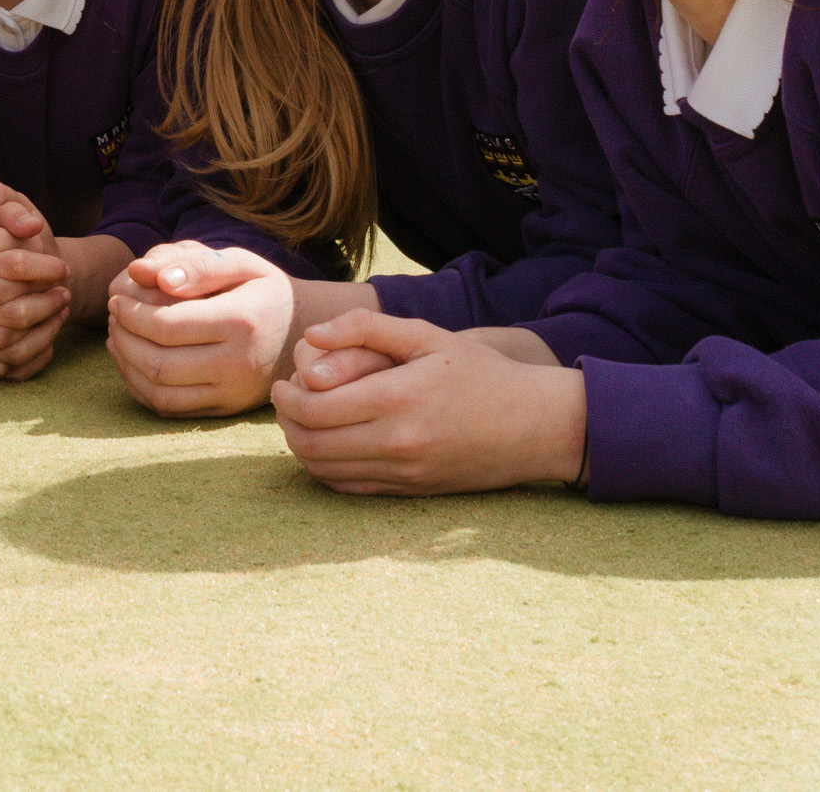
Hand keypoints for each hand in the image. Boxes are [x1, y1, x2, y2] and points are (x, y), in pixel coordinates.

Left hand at [105, 242, 309, 417]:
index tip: (117, 297)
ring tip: (117, 336)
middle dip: (122, 337)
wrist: (303, 334)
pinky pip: (169, 408)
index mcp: (241, 321)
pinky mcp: (225, 410)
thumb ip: (193, 262)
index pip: (167, 325)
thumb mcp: (239, 263)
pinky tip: (132, 361)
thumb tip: (142, 271)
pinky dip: (139, 387)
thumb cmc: (262, 289)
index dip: (131, 312)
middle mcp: (239, 363)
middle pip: (158, 362)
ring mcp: (232, 392)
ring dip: (125, 364)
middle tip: (112, 315)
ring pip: (159, 391)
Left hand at [272, 312, 586, 495]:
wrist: (536, 426)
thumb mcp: (427, 336)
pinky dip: (328, 470)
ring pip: (326, 471)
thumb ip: (366, 328)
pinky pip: (351, 490)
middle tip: (286, 401)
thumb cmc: (481, 372)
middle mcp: (397, 443)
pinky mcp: (413, 493)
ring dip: (303, 447)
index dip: (285, 397)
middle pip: (311, 444)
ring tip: (305, 421)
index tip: (283, 382)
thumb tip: (312, 336)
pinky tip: (331, 446)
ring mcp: (405, 474)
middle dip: (286, 422)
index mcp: (396, 399)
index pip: (313, 409)